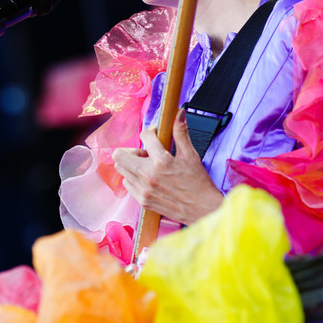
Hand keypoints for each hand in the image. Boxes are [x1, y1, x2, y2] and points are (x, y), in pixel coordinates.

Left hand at [112, 109, 223, 224]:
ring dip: (131, 163)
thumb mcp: (191, 155)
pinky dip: (133, 178)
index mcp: (161, 161)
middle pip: (120, 155)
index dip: (151, 131)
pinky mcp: (142, 201)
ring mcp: (143, 190)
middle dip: (132, 149)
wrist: (203, 209)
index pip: (145, 136)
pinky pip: (127, 184)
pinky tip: (148, 178)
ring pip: (121, 169)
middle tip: (146, 152)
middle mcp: (148, 176)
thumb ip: (181, 132)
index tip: (156, 135)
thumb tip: (179, 113)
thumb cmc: (199, 184)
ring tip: (148, 166)